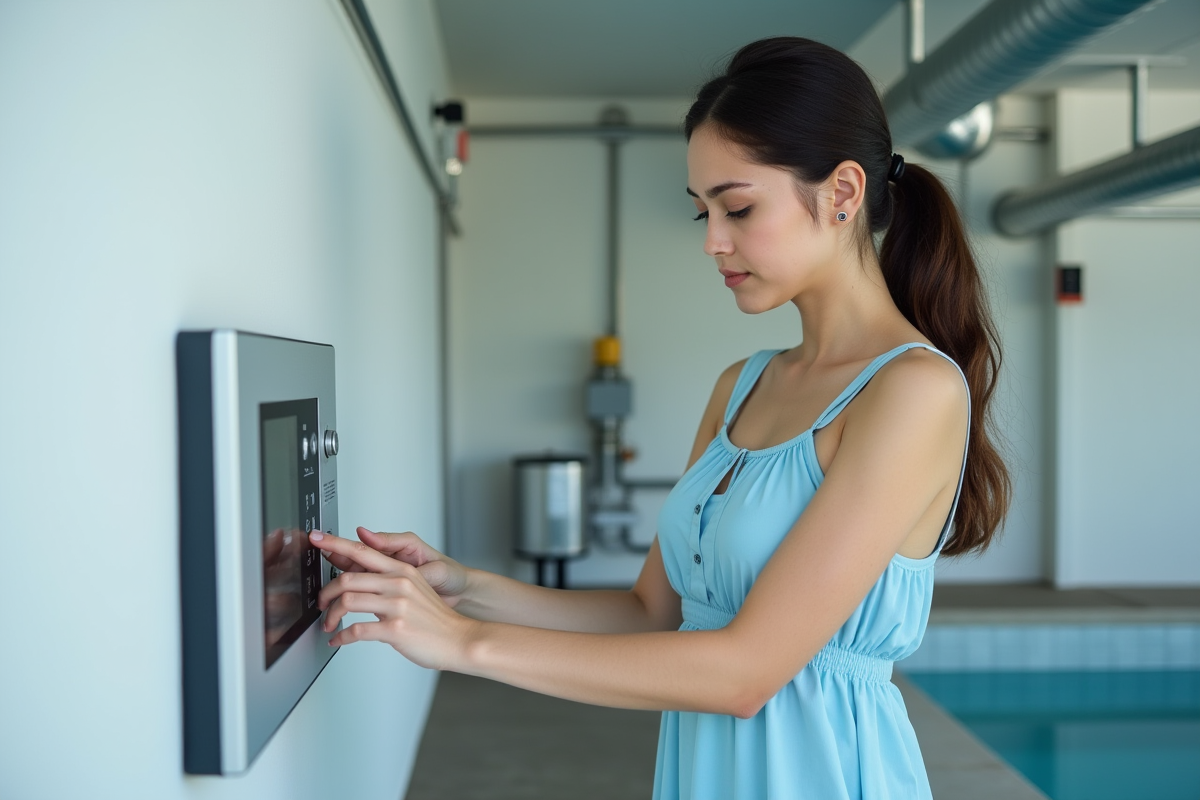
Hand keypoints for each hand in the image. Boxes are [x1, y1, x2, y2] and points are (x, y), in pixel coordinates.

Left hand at [309, 531, 477, 669]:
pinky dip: (341, 637)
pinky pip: (356, 630)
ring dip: (331, 616)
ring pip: (347, 602)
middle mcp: (398, 584)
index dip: (335, 544)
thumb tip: (361, 579)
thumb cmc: (435, 618)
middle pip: (347, 578)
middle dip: (325, 593)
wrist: (458, 638)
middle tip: (321, 603)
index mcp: (401, 571)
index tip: (317, 540)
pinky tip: (339, 639)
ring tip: (329, 624)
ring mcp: (397, 606)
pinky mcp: (395, 629)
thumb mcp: (415, 588)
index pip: (362, 551)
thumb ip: (390, 580)